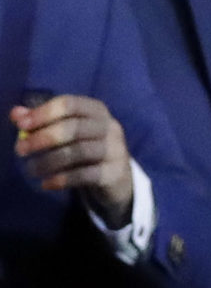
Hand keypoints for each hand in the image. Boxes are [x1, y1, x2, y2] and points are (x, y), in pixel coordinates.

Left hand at [10, 96, 133, 227]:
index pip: (70, 104)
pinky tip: (46, 184)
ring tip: (31, 170)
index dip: (44, 113)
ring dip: (49, 161)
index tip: (21, 126)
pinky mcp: (113, 173)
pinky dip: (62, 179)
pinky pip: (85, 175)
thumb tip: (16, 114)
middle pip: (74, 127)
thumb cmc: (87, 146)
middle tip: (20, 150)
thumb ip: (42, 121)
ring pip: (79, 152)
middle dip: (43, 137)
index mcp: (97, 110)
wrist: (117, 176)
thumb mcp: (69, 130)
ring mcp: (115, 150)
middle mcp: (109, 126)